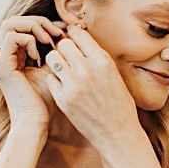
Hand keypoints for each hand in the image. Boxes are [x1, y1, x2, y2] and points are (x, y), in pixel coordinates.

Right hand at [0, 16, 60, 134]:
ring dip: (32, 27)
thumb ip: (54, 49)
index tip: (63, 30)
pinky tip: (39, 55)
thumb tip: (67, 28)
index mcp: (13, 55)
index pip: (22, 25)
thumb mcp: (52, 68)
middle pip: (13, 19)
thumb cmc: (45, 100)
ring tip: (48, 40)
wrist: (35, 121)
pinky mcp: (1, 65)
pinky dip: (28, 40)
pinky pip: (11, 37)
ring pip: (9, 23)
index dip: (43, 22)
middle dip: (38, 21)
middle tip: (56, 32)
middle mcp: (3, 55)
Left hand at [40, 24, 141, 148]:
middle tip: (67, 57)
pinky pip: (50, 78)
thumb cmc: (119, 104)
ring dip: (56, 62)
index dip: (73, 34)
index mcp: (102, 61)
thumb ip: (97, 58)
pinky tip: (63, 86)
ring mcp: (73, 85)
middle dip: (64, 48)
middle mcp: (87, 70)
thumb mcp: (114, 75)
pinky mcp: (63, 100)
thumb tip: (81, 40)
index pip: (79, 34)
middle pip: (63, 44)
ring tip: (63, 70)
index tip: (72, 38)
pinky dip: (54, 80)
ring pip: (52, 58)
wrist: (117, 133)